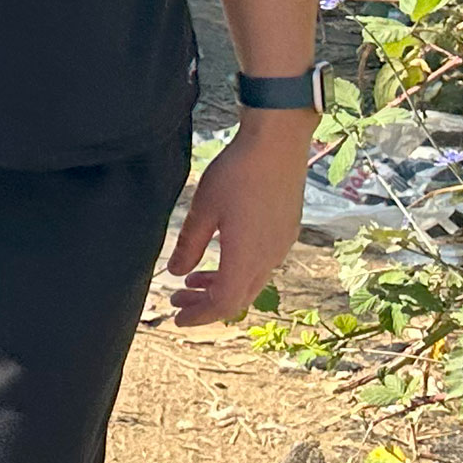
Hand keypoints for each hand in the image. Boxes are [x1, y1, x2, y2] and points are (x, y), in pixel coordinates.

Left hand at [165, 118, 309, 327]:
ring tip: (193, 280)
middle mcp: (269, 258)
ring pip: (251, 282)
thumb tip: (176, 274)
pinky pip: (261, 264)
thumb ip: (189, 245)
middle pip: (238, 298)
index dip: (199, 315)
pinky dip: (237, 270)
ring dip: (222, 286)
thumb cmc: (237, 173)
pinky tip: (221, 255)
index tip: (177, 318)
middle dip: (206, 305)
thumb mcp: (202, 209)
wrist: (278, 143)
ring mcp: (281, 245)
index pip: (223, 303)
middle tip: (178, 302)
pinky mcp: (287, 231)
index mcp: (246, 258)